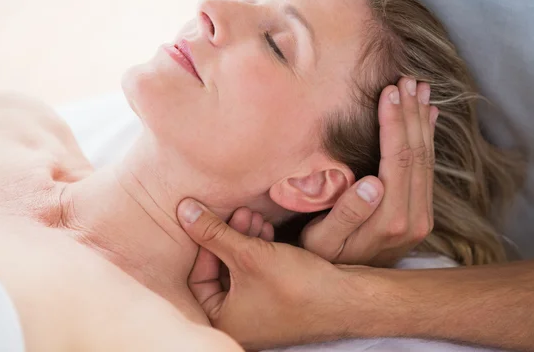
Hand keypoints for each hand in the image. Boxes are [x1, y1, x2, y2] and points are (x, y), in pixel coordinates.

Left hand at [177, 199, 354, 349]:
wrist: (350, 298)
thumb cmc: (297, 286)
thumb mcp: (248, 254)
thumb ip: (212, 232)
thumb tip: (183, 211)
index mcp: (222, 322)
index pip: (196, 278)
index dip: (204, 245)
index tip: (212, 219)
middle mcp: (238, 321)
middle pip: (218, 271)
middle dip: (228, 237)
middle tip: (240, 212)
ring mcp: (258, 311)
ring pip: (238, 267)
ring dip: (244, 238)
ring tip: (255, 215)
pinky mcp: (276, 299)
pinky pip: (256, 270)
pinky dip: (258, 248)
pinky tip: (266, 228)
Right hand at [301, 78, 438, 266]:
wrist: (345, 289)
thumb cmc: (322, 261)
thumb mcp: (323, 242)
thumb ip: (348, 213)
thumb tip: (373, 180)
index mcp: (391, 219)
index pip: (398, 158)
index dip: (395, 122)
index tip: (390, 90)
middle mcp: (414, 218)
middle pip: (418, 153)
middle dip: (412, 113)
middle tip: (408, 79)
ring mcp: (421, 217)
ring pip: (426, 159)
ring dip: (423, 122)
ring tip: (421, 89)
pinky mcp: (419, 214)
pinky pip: (428, 170)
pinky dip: (427, 140)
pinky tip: (429, 119)